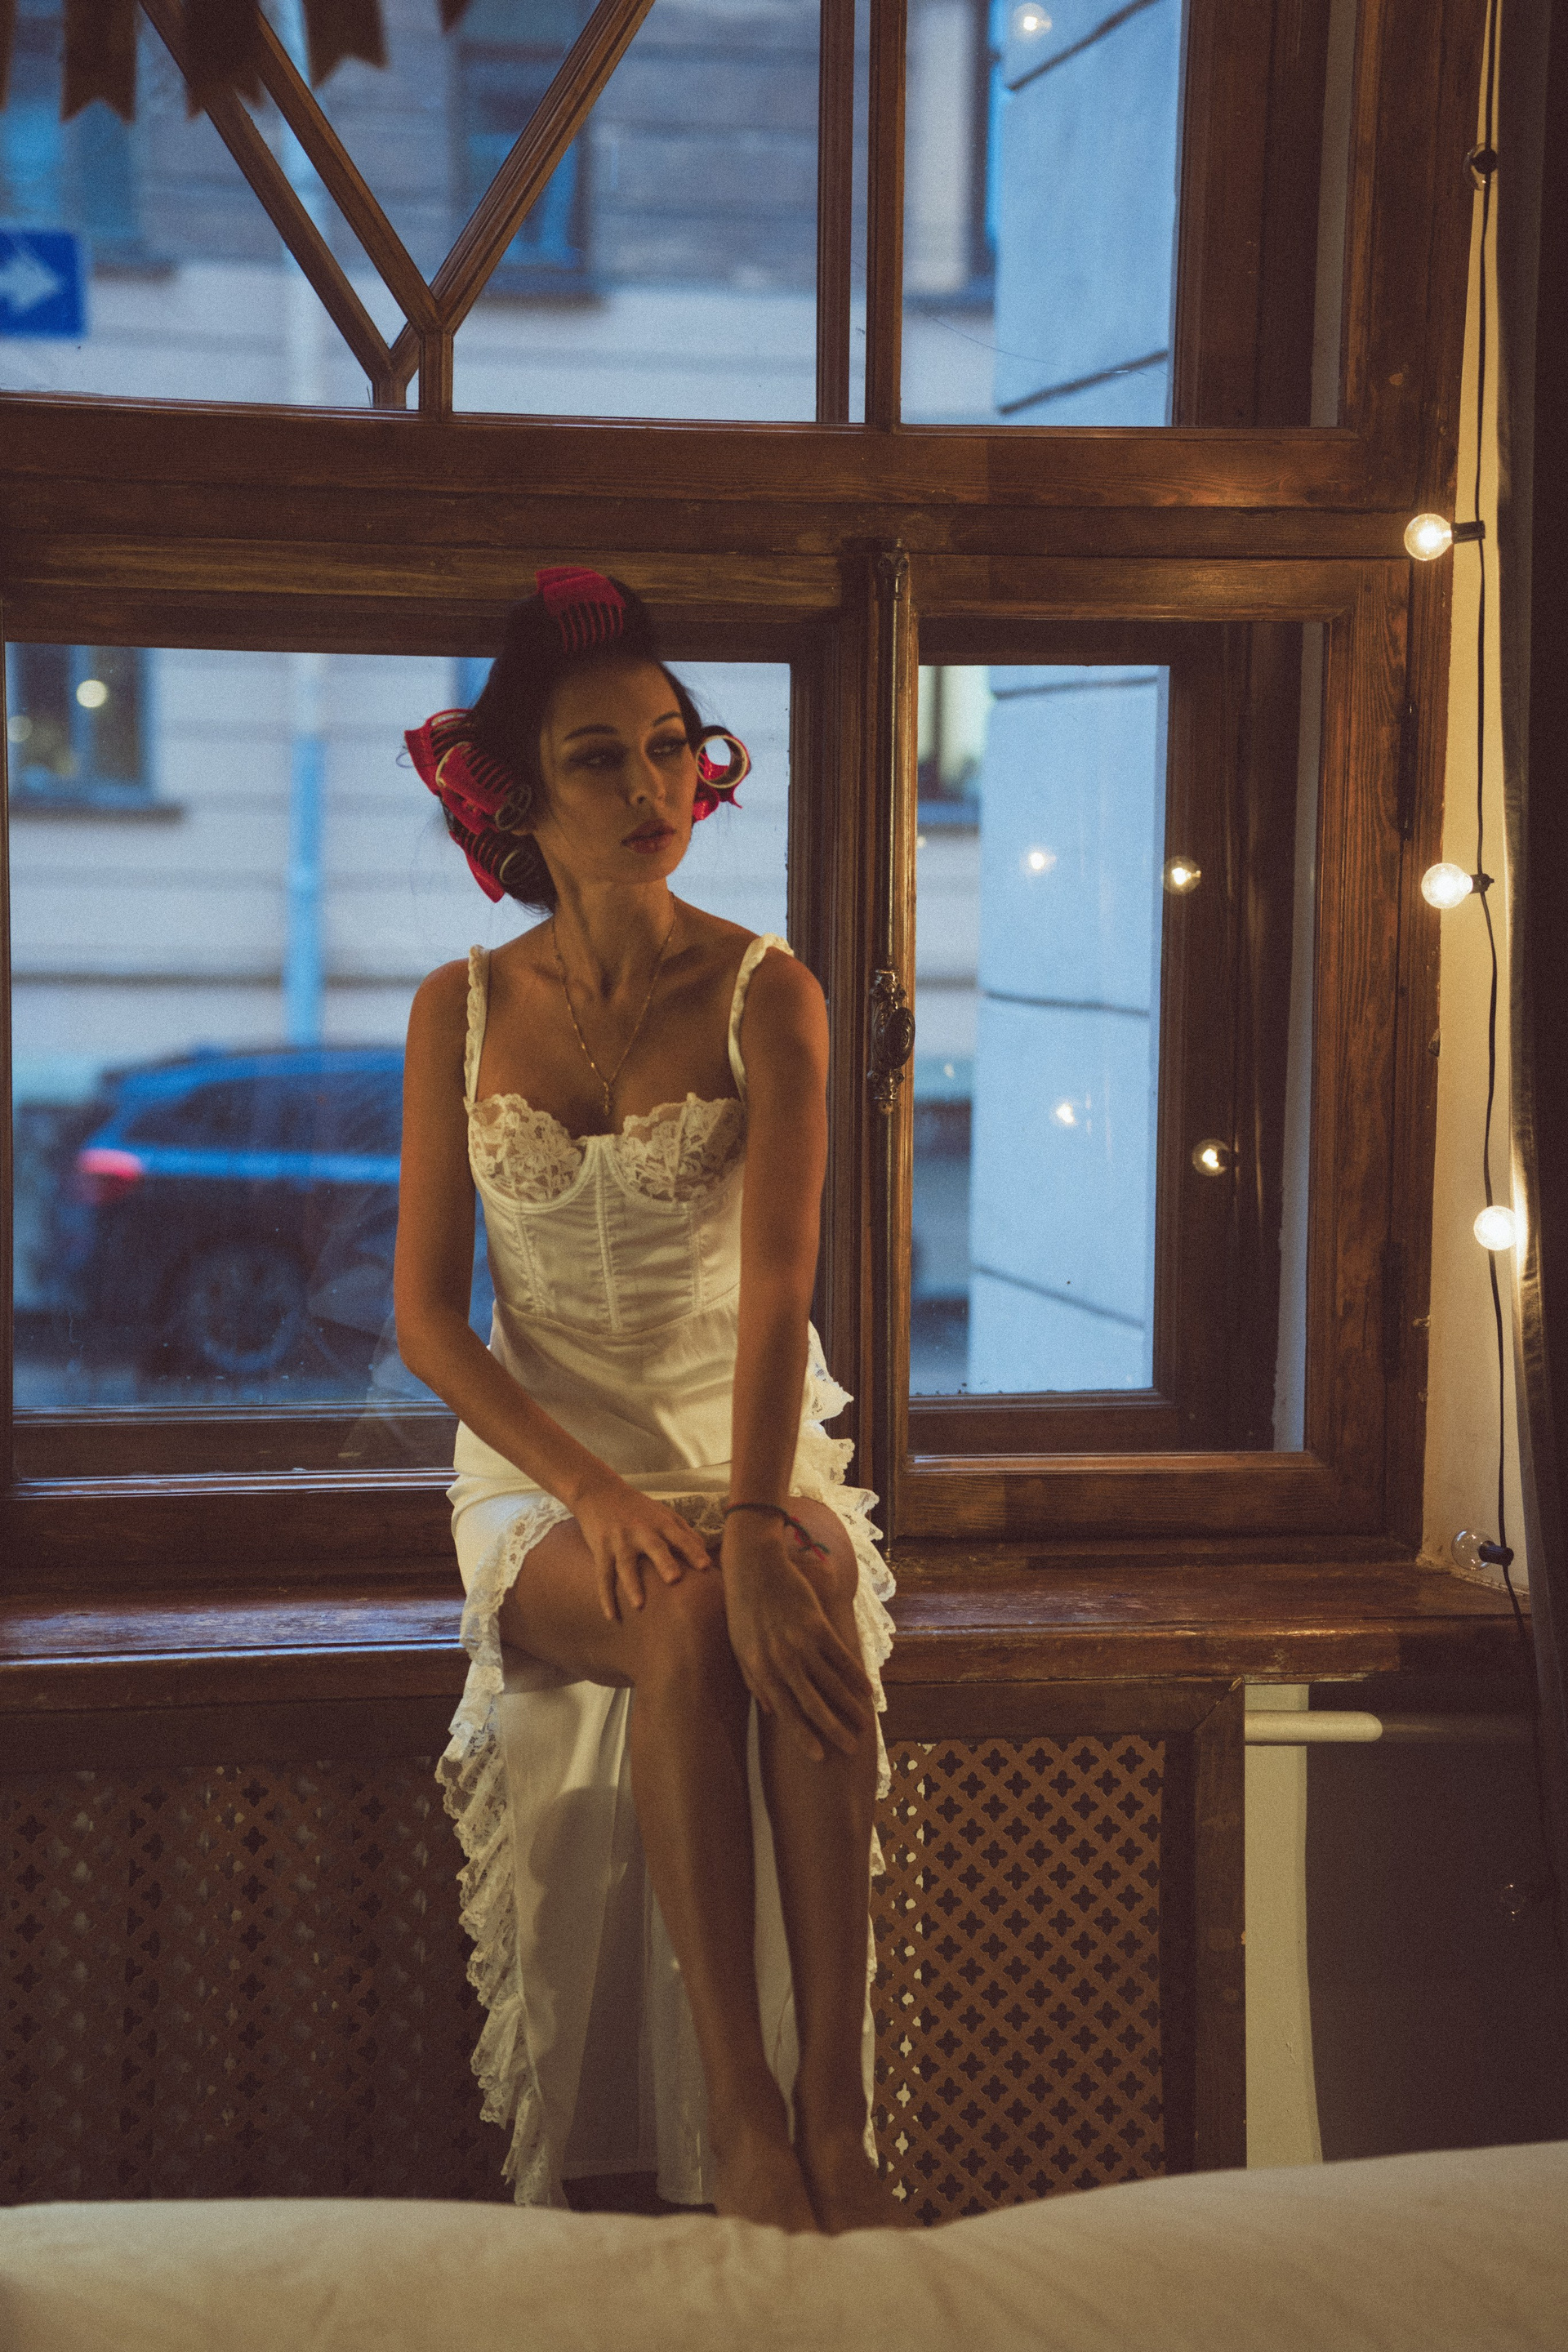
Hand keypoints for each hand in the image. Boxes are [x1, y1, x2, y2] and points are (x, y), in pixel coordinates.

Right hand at [572, 1477, 712, 1622]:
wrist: (599, 1492)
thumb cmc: (637, 1506)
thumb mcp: (663, 1512)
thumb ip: (684, 1532)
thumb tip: (706, 1553)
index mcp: (660, 1523)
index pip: (680, 1537)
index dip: (693, 1551)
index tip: (706, 1567)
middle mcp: (641, 1531)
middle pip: (654, 1547)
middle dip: (664, 1563)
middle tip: (674, 1580)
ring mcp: (619, 1541)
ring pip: (626, 1565)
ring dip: (633, 1585)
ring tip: (639, 1605)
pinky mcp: (601, 1550)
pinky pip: (603, 1576)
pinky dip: (606, 1598)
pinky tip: (611, 1617)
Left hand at [720, 1517, 872, 1762]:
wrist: (753, 1565)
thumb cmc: (742, 1608)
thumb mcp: (740, 1647)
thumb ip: (755, 1681)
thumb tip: (770, 1712)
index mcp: (759, 1669)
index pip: (785, 1712)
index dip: (804, 1736)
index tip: (819, 1757)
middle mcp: (781, 1660)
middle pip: (812, 1703)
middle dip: (833, 1730)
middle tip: (851, 1749)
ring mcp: (800, 1641)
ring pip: (831, 1682)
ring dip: (850, 1706)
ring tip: (864, 1723)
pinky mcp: (817, 1623)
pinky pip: (841, 1655)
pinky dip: (856, 1674)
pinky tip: (868, 1689)